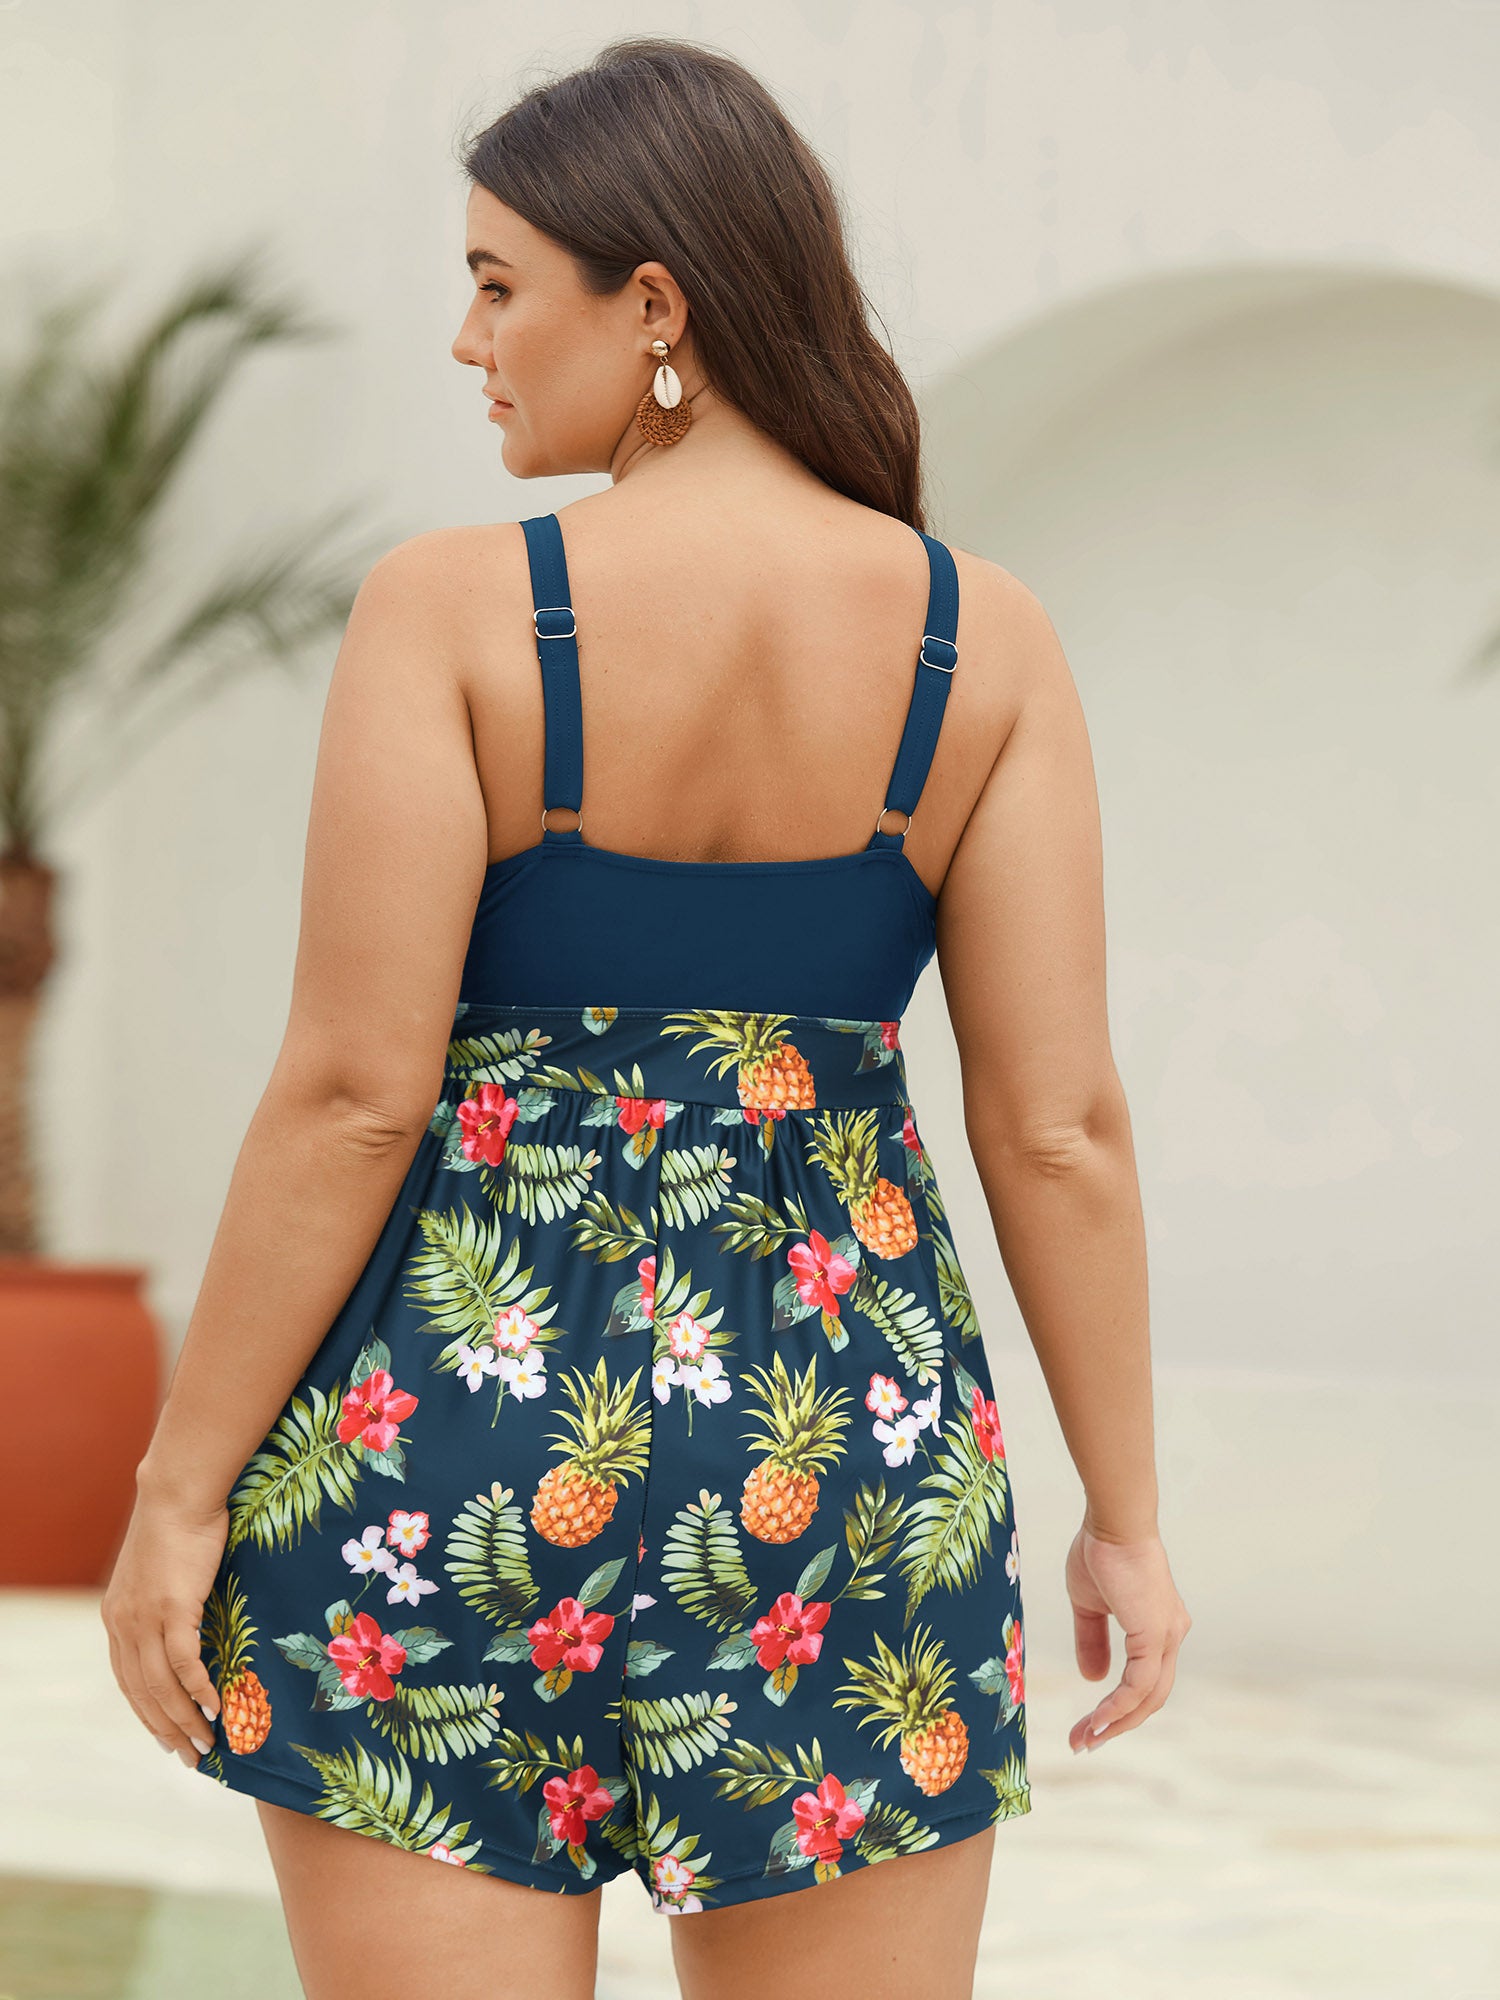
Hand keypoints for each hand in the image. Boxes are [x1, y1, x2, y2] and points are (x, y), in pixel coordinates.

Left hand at [101, 1485, 228, 1768]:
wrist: (180, 1492)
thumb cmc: (181, 1526)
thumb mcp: (164, 1573)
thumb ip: (166, 1604)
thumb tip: (188, 1626)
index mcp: (117, 1617)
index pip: (128, 1679)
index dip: (147, 1712)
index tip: (167, 1737)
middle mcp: (124, 1624)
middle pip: (142, 1692)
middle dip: (166, 1729)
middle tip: (191, 1757)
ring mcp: (146, 1618)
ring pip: (161, 1686)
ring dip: (185, 1720)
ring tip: (207, 1744)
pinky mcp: (173, 1608)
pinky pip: (184, 1663)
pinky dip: (198, 1690)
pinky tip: (214, 1707)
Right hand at [1064, 1519, 1189, 1752]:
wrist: (1113, 1523)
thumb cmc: (1101, 1552)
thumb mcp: (1089, 1606)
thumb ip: (1092, 1641)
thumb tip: (1093, 1680)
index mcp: (1158, 1627)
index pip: (1144, 1680)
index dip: (1117, 1707)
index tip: (1088, 1725)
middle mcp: (1171, 1635)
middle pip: (1150, 1698)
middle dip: (1117, 1724)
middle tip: (1084, 1743)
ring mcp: (1167, 1637)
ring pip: (1148, 1697)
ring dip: (1116, 1722)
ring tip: (1086, 1739)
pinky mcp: (1155, 1635)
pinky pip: (1139, 1684)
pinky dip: (1118, 1706)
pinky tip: (1098, 1720)